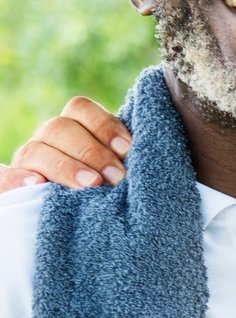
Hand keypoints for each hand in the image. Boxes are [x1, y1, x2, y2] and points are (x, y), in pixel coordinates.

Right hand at [9, 96, 128, 189]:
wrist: (80, 209)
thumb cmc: (110, 183)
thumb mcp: (119, 164)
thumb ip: (124, 154)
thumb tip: (140, 152)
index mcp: (75, 125)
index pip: (80, 107)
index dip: (104, 124)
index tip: (126, 149)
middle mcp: (49, 136)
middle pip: (61, 128)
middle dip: (92, 152)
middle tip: (116, 176)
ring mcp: (29, 158)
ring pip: (36, 150)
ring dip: (66, 167)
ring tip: (91, 185)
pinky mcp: (13, 182)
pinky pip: (4, 176)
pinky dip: (16, 178)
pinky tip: (36, 184)